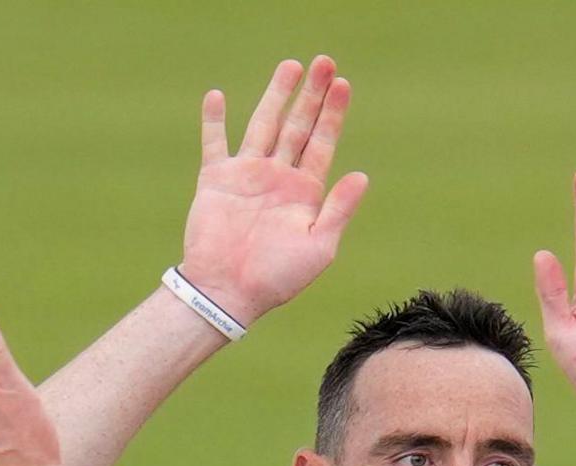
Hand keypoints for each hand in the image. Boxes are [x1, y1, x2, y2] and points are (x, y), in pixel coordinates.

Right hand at [178, 56, 369, 323]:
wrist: (228, 293)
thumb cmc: (277, 279)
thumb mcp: (318, 247)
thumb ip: (338, 210)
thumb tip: (361, 175)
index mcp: (305, 192)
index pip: (323, 143)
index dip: (333, 113)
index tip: (342, 84)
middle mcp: (278, 177)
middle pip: (298, 125)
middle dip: (311, 94)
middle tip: (324, 61)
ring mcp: (247, 175)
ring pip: (263, 124)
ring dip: (275, 96)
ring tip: (290, 66)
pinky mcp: (216, 180)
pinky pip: (215, 143)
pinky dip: (214, 121)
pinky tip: (217, 96)